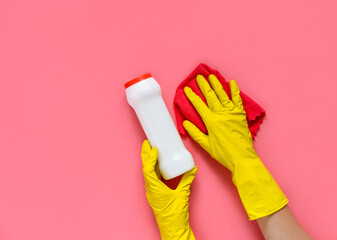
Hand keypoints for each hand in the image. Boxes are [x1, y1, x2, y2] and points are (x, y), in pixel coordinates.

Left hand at [141, 140, 196, 239]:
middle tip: (147, 143)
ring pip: (147, 173)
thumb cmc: (175, 214)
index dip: (150, 157)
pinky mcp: (156, 194)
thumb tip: (192, 168)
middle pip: (145, 169)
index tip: (154, 148)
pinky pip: (152, 178)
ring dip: (149, 161)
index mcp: (154, 188)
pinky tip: (159, 165)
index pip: (148, 169)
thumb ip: (187, 180)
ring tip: (151, 150)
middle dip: (146, 155)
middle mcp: (150, 189)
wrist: (173, 228)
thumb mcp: (182, 194)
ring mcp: (152, 192)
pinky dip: (154, 169)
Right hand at [183, 74, 287, 219]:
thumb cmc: (223, 153)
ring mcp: (232, 113)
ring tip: (212, 76)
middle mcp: (221, 114)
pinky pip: (237, 100)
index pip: (199, 105)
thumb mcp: (206, 145)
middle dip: (204, 86)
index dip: (192, 96)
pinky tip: (232, 83)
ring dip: (217, 85)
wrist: (241, 157)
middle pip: (211, 96)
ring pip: (223, 95)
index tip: (187, 89)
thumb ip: (195, 133)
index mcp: (211, 121)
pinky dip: (235, 91)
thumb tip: (186, 123)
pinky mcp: (240, 115)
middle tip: (199, 77)